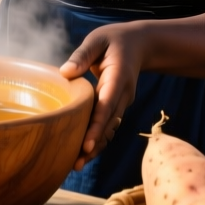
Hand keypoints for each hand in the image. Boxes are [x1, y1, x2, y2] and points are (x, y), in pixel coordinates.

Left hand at [60, 23, 148, 171]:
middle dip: (94, 145)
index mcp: (118, 77)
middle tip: (76, 163)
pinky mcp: (117, 106)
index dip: (97, 126)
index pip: (107, 106)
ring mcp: (122, 102)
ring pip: (110, 129)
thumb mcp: (98, 39)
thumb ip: (82, 55)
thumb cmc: (114, 39)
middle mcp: (123, 94)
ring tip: (77, 165)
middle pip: (108, 124)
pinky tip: (85, 153)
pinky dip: (99, 139)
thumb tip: (65, 72)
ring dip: (96, 147)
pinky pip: (109, 125)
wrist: (140, 44)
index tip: (87, 144)